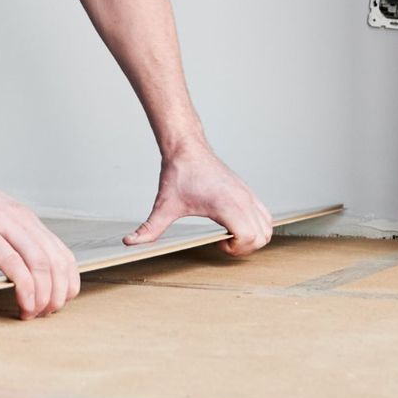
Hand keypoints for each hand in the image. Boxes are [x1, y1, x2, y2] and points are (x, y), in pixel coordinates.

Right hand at [0, 162, 80, 318]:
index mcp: (25, 221)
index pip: (62, 255)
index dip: (67, 284)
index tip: (57, 304)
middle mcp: (20, 219)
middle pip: (56, 262)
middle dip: (57, 295)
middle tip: (45, 314)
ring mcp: (2, 223)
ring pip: (40, 263)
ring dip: (43, 295)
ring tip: (33, 312)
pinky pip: (12, 261)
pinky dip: (24, 286)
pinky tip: (22, 301)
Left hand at [124, 145, 273, 255]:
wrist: (188, 148)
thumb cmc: (179, 174)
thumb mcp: (164, 205)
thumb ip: (149, 229)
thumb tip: (129, 243)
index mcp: (225, 204)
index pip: (249, 237)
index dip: (236, 250)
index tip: (218, 243)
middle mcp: (242, 199)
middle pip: (262, 237)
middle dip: (245, 248)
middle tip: (224, 243)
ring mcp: (247, 194)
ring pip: (268, 226)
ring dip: (254, 238)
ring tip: (231, 235)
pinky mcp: (248, 191)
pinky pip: (265, 215)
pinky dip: (258, 226)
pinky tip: (234, 224)